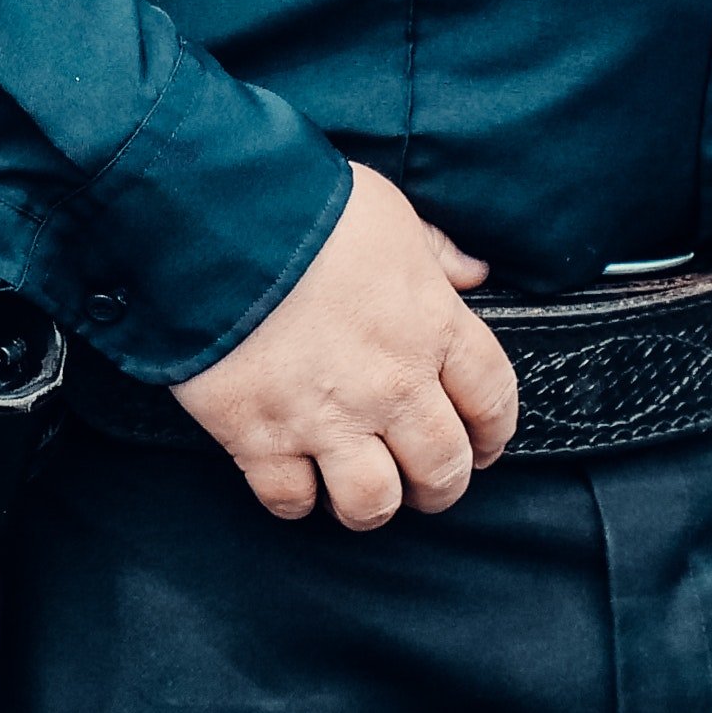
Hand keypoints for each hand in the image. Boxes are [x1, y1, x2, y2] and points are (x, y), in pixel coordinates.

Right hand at [175, 162, 517, 529]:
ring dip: (374, 506)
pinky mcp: (260, 435)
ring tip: (363, 492)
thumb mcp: (392, 212)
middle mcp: (391, 383)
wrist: (217, 220)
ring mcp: (327, 416)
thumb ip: (437, 251)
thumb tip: (473, 271)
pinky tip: (296, 480)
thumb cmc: (307, 206)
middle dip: (441, 484)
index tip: (484, 443)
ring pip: (373, 502)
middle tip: (425, 481)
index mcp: (433, 325)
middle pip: (443, 468)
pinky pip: (290, 499)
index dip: (494, 432)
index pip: (493, 400)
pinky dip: (295, 498)